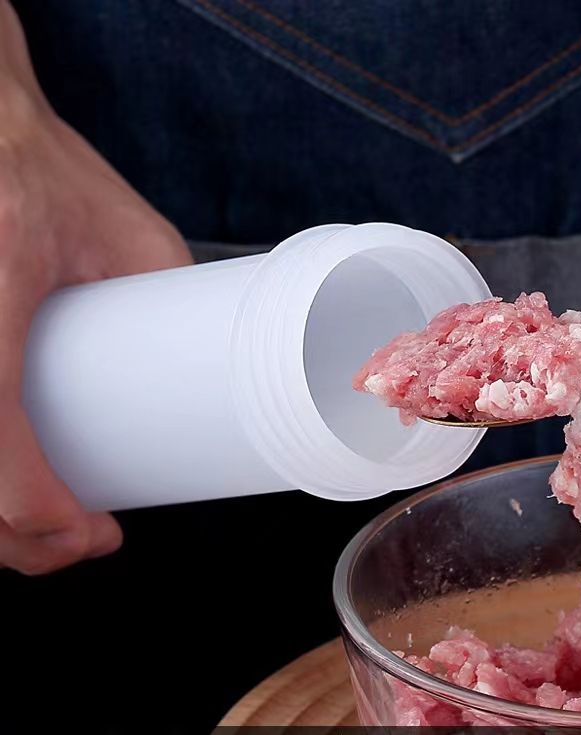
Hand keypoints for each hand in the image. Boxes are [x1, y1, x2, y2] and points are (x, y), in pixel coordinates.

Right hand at [0, 1, 192, 573]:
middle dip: (23, 539)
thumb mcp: (130, 234)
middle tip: (80, 540)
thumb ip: (165, 297)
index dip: (47, 521)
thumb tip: (209, 358)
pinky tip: (6, 480)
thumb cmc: (42, 167)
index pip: (3, 460)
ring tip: (47, 521)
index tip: (94, 535)